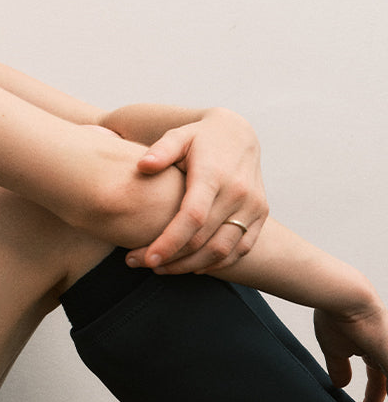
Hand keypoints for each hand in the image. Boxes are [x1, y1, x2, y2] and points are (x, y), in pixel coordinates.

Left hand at [126, 108, 267, 273]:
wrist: (238, 133)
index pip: (192, 217)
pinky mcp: (261, 214)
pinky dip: (216, 263)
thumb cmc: (199, 138)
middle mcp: (238, 192)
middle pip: (203, 239)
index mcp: (214, 175)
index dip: (169, 242)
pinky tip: (190, 265)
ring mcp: (253, 205)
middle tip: (139, 262)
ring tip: (161, 268)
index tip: (146, 257)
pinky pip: (240, 249)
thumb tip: (143, 165)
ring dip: (189, 265)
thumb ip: (161, 150)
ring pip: (222, 251)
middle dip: (170, 258)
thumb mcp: (178, 136)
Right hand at [314, 301, 387, 401]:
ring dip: (387, 401)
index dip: (372, 399)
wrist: (343, 298)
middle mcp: (386, 354)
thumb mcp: (335, 348)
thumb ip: (339, 366)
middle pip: (387, 385)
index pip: (378, 381)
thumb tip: (339, 383)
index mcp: (373, 351)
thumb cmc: (336, 313)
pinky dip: (385, 398)